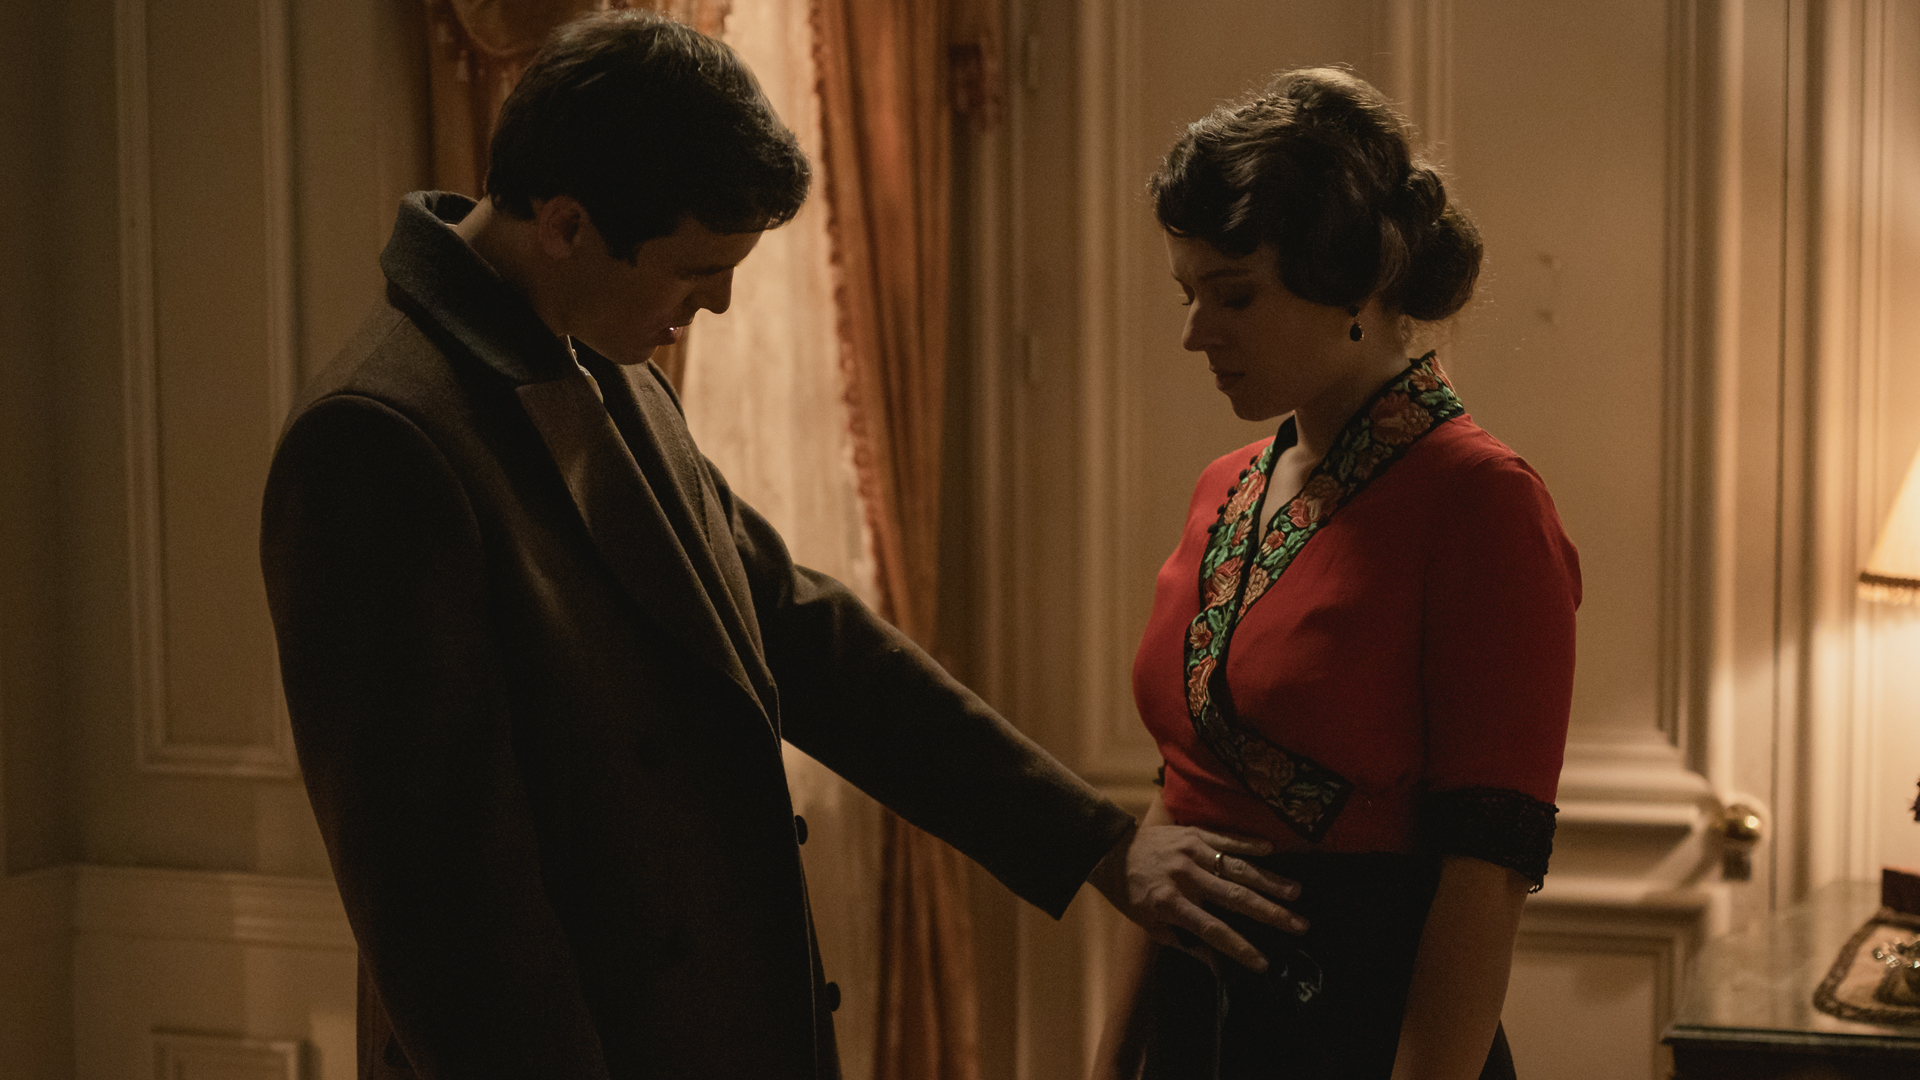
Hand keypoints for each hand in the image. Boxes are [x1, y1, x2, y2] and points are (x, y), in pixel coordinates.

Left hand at [1086, 822, 1306, 971]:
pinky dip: (1249, 844)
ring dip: (1269, 880)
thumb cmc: (1131, 893)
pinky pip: (1226, 839)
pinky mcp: (1193, 833)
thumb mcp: (1150, 926)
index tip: (1263, 962)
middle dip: (1269, 913)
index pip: (1212, 930)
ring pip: (1236, 867)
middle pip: (1234, 897)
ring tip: (1295, 892)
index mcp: (1171, 903)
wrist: (1110, 850)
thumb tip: (1217, 966)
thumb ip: (1185, 943)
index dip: (1238, 947)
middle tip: (1299, 924)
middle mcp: (1184, 877)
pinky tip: (1271, 850)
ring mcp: (1190, 852)